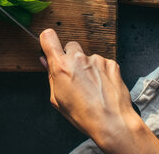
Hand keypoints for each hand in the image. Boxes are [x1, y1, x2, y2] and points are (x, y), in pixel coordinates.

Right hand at [40, 29, 158, 153]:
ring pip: (87, 57)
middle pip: (70, 46)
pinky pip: (102, 63)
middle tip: (74, 75)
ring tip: (91, 87)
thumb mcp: (57, 99)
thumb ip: (51, 76)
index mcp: (61, 66)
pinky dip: (101, 73)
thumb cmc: (84, 115)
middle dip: (70, 57)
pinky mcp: (111, 63)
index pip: (48, 37)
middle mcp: (78, 59)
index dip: (47, 40)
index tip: (49, 43)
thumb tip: (46, 62)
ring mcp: (96, 59)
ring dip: (88, 67)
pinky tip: (102, 87)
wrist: (112, 121)